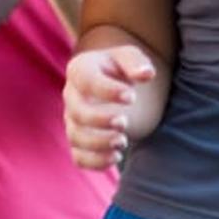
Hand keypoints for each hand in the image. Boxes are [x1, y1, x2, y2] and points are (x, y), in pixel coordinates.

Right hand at [65, 43, 158, 171]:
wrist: (113, 84)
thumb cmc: (120, 69)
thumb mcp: (129, 57)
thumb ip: (136, 62)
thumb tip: (146, 74)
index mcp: (80, 70)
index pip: (86, 81)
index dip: (107, 91)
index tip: (131, 97)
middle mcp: (72, 96)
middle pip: (77, 113)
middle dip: (100, 120)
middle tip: (124, 122)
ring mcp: (73, 120)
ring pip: (76, 137)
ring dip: (98, 144)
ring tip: (123, 142)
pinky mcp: (80, 140)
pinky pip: (78, 156)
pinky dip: (94, 162)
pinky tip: (115, 157)